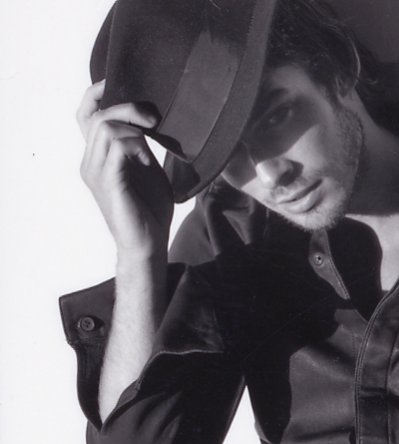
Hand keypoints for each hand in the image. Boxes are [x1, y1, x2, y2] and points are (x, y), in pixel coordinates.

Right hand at [77, 80, 173, 259]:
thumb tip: (148, 119)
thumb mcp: (147, 168)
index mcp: (97, 156)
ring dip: (132, 125)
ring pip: (104, 127)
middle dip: (126, 107)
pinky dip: (135, 144)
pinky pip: (116, 148)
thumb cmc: (150, 210)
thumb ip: (142, 144)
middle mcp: (90, 162)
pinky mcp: (110, 183)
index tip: (122, 85)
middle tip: (154, 117)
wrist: (148, 245)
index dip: (98, 94)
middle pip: (95, 115)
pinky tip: (149, 157)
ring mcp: (97, 173)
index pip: (86, 115)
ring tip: (154, 136)